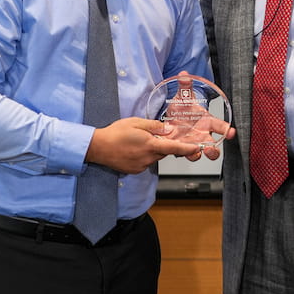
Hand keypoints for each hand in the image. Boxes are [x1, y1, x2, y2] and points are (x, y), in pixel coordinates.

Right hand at [86, 117, 203, 173]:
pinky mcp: (135, 170)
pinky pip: (145, 162)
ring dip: (151, 150)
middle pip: (163, 152)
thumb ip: (154, 126)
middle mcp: (148, 158)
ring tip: (137, 142)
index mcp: (150, 145)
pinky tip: (132, 149)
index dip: (187, 148)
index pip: (174, 148)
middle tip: (150, 135)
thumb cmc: (115, 133)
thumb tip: (168, 129)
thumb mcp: (136, 122)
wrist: (97, 148)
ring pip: (154, 157)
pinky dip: (144, 156)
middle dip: (161, 144)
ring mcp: (141, 166)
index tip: (196, 148)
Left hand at [160, 71, 235, 161]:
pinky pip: (184, 153)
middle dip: (214, 150)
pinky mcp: (181, 148)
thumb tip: (183, 74)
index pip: (220, 126)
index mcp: (207, 122)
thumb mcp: (183, 97)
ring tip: (197, 152)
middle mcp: (202, 134)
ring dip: (199, 154)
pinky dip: (182, 152)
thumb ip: (185, 87)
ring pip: (199, 154)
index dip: (227, 130)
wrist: (169, 117)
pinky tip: (177, 149)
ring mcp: (192, 143)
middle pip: (213, 146)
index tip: (231, 132)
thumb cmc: (182, 108)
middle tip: (211, 149)